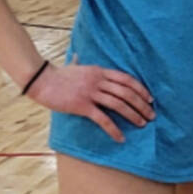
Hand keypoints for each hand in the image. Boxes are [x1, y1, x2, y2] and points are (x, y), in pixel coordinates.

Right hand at [27, 62, 153, 142]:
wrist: (41, 81)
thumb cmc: (57, 75)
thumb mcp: (74, 66)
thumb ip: (80, 63)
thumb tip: (77, 56)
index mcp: (100, 71)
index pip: (127, 79)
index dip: (141, 89)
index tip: (150, 99)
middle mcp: (98, 81)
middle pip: (126, 92)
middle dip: (142, 105)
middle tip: (151, 115)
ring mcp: (90, 93)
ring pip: (118, 104)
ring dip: (133, 115)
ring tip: (142, 124)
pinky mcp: (82, 105)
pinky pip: (102, 119)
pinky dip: (114, 129)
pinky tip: (121, 137)